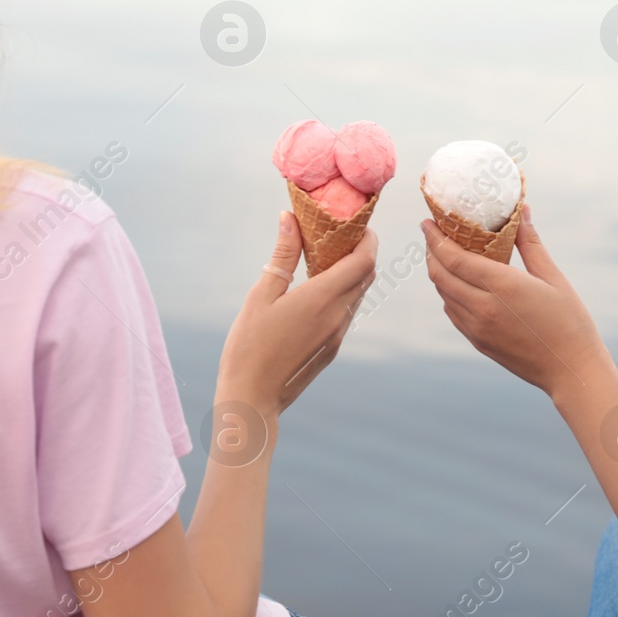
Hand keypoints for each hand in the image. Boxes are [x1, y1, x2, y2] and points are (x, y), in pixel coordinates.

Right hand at [217, 213, 377, 417]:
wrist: (253, 398)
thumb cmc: (249, 346)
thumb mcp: (261, 295)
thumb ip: (282, 255)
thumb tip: (290, 217)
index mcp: (322, 299)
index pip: (364, 261)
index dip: (368, 239)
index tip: (358, 224)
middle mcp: (338, 316)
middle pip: (367, 276)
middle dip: (362, 252)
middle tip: (341, 236)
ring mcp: (338, 334)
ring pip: (358, 295)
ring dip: (352, 273)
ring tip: (325, 259)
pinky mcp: (332, 348)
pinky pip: (346, 312)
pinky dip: (341, 293)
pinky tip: (316, 290)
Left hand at [423, 205, 607, 401]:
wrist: (571, 370)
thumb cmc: (569, 321)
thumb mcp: (553, 278)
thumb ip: (531, 244)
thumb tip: (522, 211)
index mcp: (502, 287)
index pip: (454, 259)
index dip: (436, 239)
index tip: (427, 222)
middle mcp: (483, 308)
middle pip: (441, 276)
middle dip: (431, 252)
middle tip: (432, 235)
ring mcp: (478, 329)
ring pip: (444, 295)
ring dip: (438, 273)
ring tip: (443, 255)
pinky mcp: (479, 342)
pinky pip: (453, 313)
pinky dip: (449, 294)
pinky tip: (458, 284)